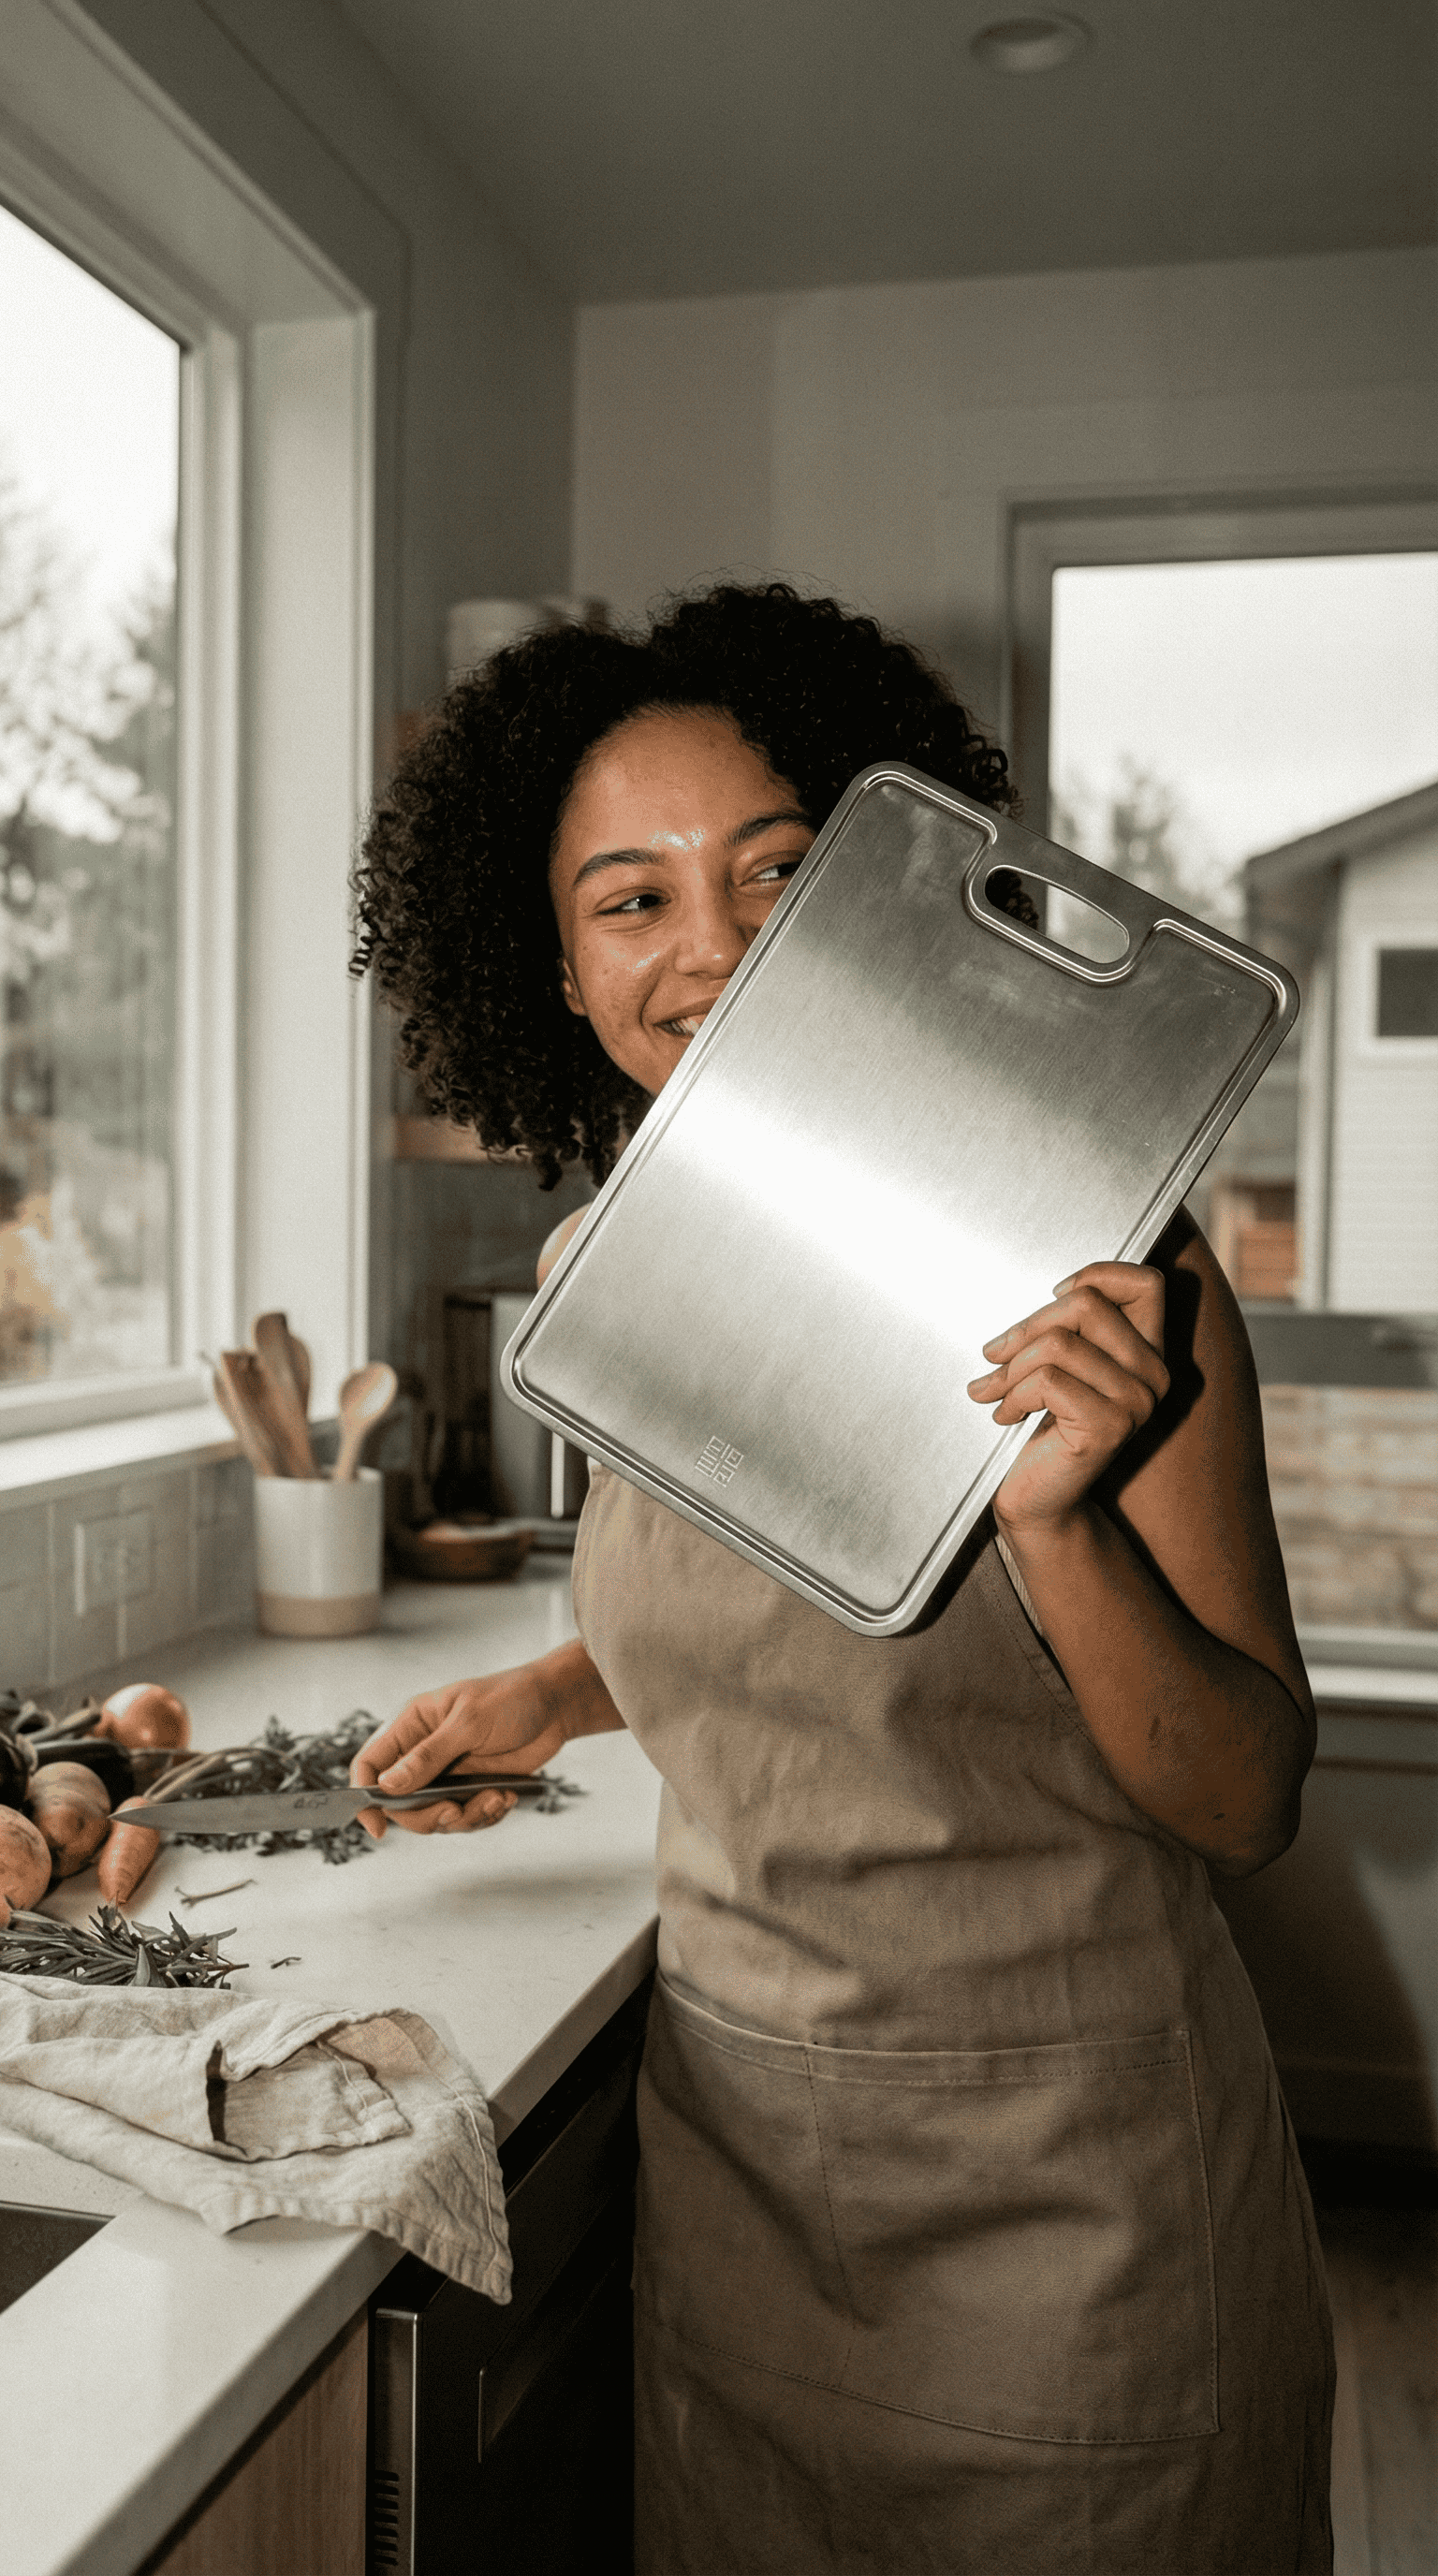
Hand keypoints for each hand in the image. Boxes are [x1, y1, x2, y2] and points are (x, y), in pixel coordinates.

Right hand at [349, 1664, 565, 1839]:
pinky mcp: (473, 1788)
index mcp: (412, 1726)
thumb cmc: (510, 1698)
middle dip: (429, 1816)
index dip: (365, 1797)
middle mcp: (423, 1753)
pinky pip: (466, 1818)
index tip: (378, 1827)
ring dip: (465, 1818)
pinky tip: (506, 1797)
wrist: (555, 1706)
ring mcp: (448, 1774)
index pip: (370, 1764)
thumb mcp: (469, 1722)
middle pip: (401, 1804)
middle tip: (456, 1811)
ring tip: (496, 1799)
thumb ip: (428, 1755)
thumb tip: (387, 1786)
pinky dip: (485, 1815)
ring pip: (435, 1816)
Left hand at [966, 1262, 1169, 1538]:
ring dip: (1011, 1367)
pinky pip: (1047, 1382)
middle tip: (996, 1354)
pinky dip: (1012, 1394)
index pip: (1145, 1283)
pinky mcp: (1109, 1426)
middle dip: (1027, 1326)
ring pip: (1059, 1344)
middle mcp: (1154, 1375)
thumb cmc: (1043, 1428)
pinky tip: (1005, 1414)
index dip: (1096, 1275)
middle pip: (1087, 1305)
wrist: (1038, 1498)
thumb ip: (1070, 1328)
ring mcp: (1137, 1402)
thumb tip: (1057, 1290)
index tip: (1053, 1298)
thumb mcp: (1060, 1365)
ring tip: (994, 1389)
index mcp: (1148, 1352)